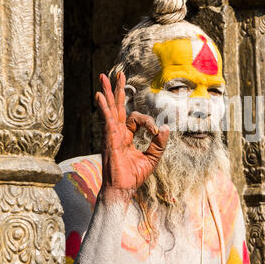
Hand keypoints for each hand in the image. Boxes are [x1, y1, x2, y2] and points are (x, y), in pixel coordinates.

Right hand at [95, 72, 169, 202]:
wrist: (123, 189)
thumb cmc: (134, 176)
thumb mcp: (152, 158)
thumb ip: (159, 142)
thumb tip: (164, 126)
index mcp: (126, 136)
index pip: (137, 118)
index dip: (149, 122)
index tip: (155, 131)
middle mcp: (117, 132)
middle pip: (117, 107)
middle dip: (117, 90)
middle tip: (117, 74)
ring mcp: (112, 135)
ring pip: (110, 109)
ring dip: (107, 93)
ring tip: (104, 77)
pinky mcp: (110, 140)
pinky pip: (107, 120)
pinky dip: (104, 108)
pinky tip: (100, 96)